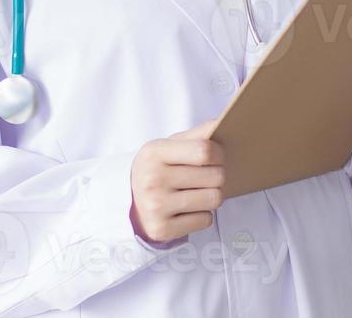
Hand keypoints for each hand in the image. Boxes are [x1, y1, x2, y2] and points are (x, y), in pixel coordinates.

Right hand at [129, 118, 224, 244]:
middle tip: (209, 176)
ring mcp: (156, 207)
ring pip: (214, 199)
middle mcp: (152, 180)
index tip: (218, 157)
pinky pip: (205, 221)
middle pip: (215, 176)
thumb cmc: (158, 169)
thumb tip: (223, 120)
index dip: (219, 154)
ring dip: (213, 196)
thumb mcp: (170, 146)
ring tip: (200, 192)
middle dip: (218, 176)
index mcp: (154, 152)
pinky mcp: (162, 230)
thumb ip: (197, 134)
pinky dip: (203, 215)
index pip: (204, 151)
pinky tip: (189, 209)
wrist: (128, 201)